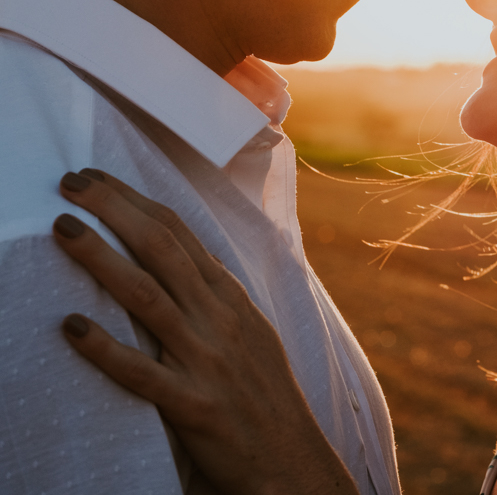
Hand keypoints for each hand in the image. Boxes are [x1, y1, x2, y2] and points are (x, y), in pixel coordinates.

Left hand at [53, 169, 358, 494]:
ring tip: (62, 229)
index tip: (96, 178)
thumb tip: (171, 259)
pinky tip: (72, 328)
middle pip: (162, 250)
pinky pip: (144, 375)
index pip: (179, 234)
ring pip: (148, 298)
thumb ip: (211, 297)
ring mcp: (208, 361)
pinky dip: (107, 350)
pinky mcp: (195, 407)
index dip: (135, 200)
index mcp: (231, 300)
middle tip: (70, 181)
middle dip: (115, 209)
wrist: (292, 461)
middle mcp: (220, 320)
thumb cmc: (263, 395)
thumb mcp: (247, 332)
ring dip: (102, 259)